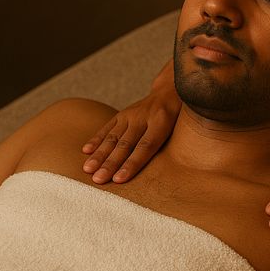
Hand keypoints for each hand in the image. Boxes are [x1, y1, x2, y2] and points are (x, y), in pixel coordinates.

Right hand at [82, 61, 180, 183]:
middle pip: (125, 144)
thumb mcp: (183, 128)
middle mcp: (144, 118)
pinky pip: (107, 128)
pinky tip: (86, 151)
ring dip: (99, 154)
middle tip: (98, 179)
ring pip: (113, 137)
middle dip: (110, 163)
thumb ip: (176, 146)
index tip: (119, 179)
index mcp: (162, 123)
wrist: (171, 90)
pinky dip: (96, 139)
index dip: (132, 164)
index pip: (145, 147)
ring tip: (88, 169)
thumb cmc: (179, 118)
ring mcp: (131, 115)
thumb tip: (168, 173)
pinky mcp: (122, 114)